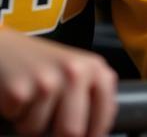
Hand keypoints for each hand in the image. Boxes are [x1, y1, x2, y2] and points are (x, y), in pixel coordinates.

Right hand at [0, 28, 117, 136]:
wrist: (6, 49)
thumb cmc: (42, 65)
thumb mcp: (75, 73)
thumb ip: (90, 96)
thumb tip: (96, 133)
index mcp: (95, 68)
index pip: (105, 113)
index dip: (95, 134)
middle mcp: (75, 72)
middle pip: (73, 131)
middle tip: (49, 125)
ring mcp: (48, 80)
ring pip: (40, 131)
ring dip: (32, 124)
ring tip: (32, 100)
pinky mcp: (20, 90)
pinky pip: (20, 124)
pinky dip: (16, 117)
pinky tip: (18, 96)